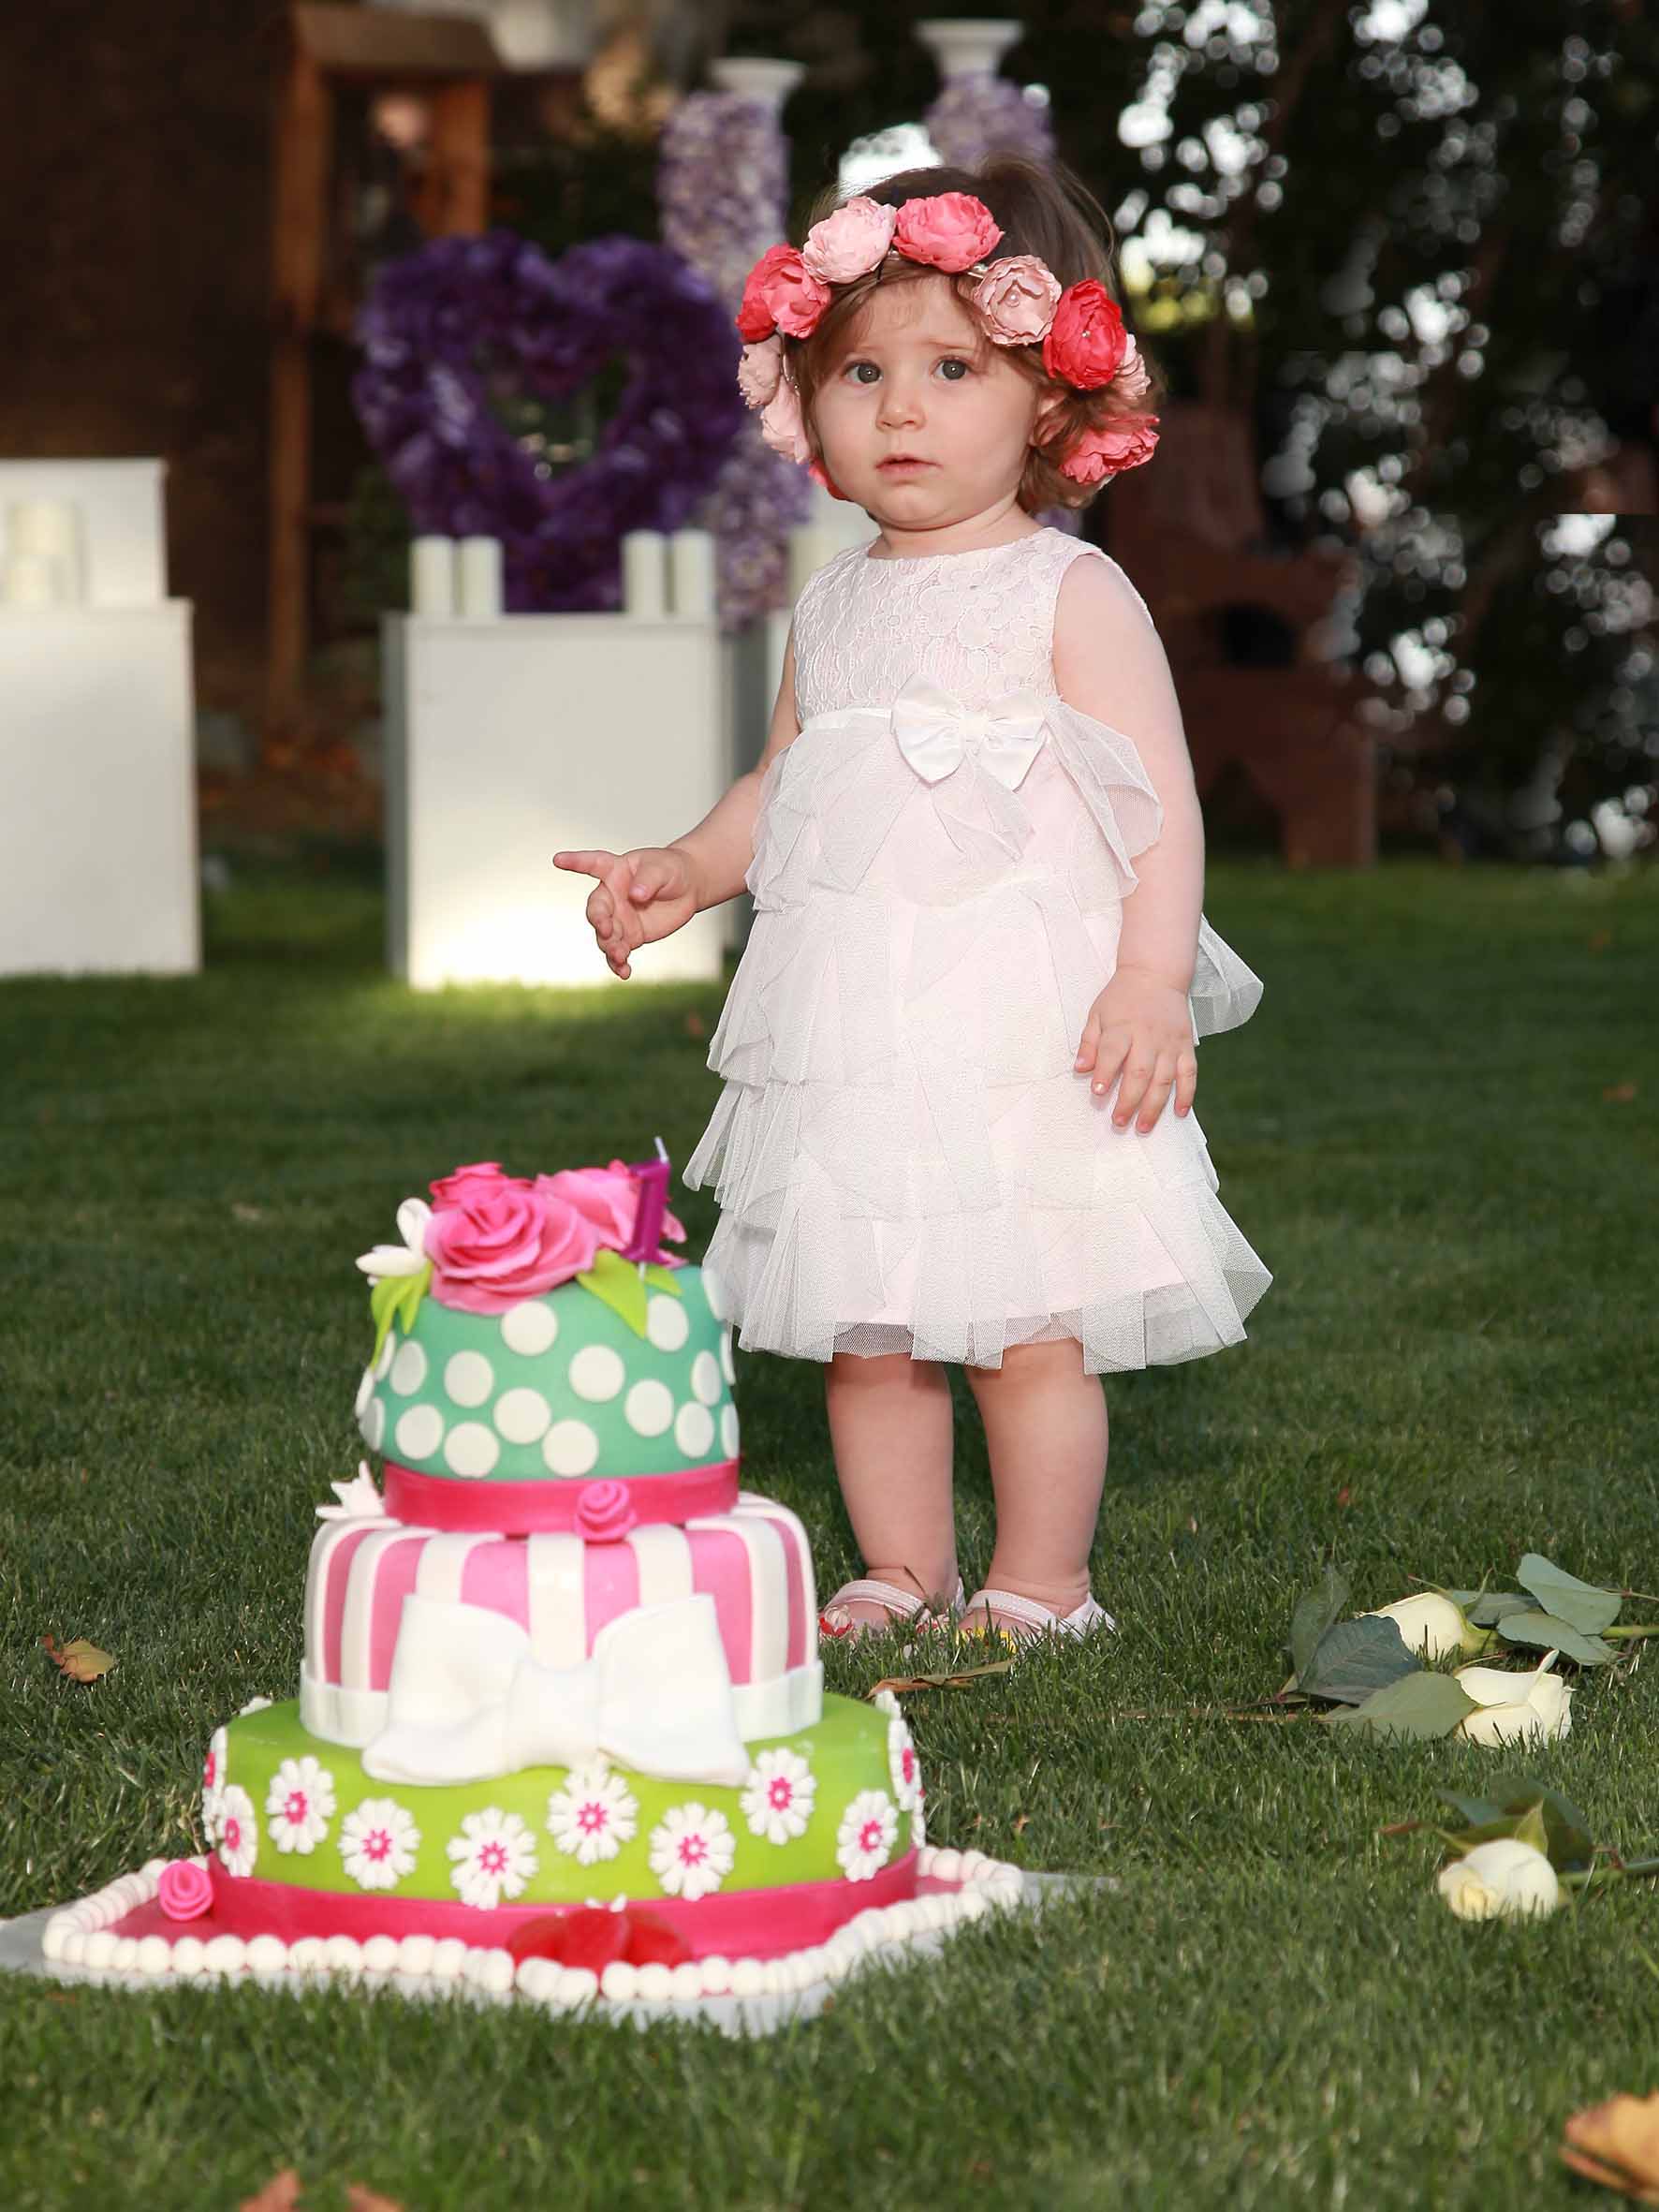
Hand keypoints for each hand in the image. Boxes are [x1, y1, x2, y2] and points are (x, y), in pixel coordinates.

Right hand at [552, 846, 699, 978]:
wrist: (687, 889)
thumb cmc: (671, 869)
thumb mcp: (662, 869)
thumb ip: (648, 880)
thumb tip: (636, 895)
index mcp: (615, 871)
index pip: (592, 864)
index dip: (575, 861)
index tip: (558, 859)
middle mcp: (612, 896)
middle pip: (596, 910)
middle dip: (598, 921)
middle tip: (606, 929)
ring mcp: (619, 918)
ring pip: (605, 936)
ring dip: (610, 947)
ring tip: (620, 956)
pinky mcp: (630, 936)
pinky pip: (619, 952)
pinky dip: (619, 964)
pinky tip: (624, 973)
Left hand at [1074, 967, 1196, 1130]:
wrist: (1156, 974)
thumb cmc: (1122, 997)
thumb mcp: (1098, 1013)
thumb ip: (1089, 1042)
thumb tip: (1081, 1069)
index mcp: (1122, 1027)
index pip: (1112, 1052)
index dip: (1104, 1073)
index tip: (1097, 1093)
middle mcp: (1148, 1037)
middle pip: (1139, 1072)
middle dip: (1128, 1100)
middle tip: (1119, 1122)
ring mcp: (1170, 1043)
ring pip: (1164, 1079)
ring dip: (1154, 1106)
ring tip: (1144, 1127)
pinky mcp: (1186, 1045)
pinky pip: (1189, 1073)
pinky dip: (1187, 1094)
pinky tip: (1180, 1113)